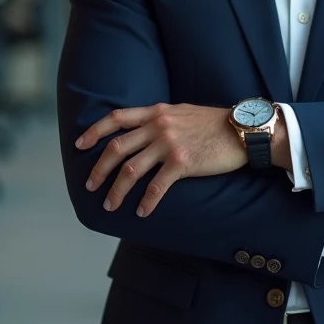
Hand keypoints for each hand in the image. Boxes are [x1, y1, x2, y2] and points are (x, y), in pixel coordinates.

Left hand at [75, 104, 245, 216]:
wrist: (242, 130)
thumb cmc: (214, 122)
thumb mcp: (181, 112)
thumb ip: (160, 119)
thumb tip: (143, 129)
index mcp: (156, 112)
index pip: (116, 118)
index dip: (94, 131)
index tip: (80, 144)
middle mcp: (158, 126)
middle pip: (116, 148)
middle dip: (98, 169)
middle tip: (90, 185)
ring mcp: (169, 144)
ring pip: (130, 170)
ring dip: (116, 191)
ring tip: (110, 205)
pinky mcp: (182, 162)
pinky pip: (156, 186)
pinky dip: (146, 201)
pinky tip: (141, 211)